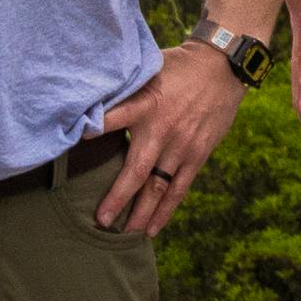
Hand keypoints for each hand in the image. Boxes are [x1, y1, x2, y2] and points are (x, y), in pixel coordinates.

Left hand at [93, 41, 248, 236]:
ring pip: (159, 187)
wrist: (223, 67)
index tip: (77, 140)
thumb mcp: (149, 68)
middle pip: (137, 171)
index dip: (96, 128)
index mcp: (147, 103)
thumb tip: (92, 98)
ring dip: (142, 212)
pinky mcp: (197, 155)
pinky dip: (166, 209)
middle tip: (101, 220)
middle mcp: (163, 129)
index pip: (115, 117)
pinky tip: (153, 228)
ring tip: (126, 233)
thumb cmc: (179, 66)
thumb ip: (126, 89)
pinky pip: (179, 188)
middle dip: (118, 197)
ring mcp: (181, 146)